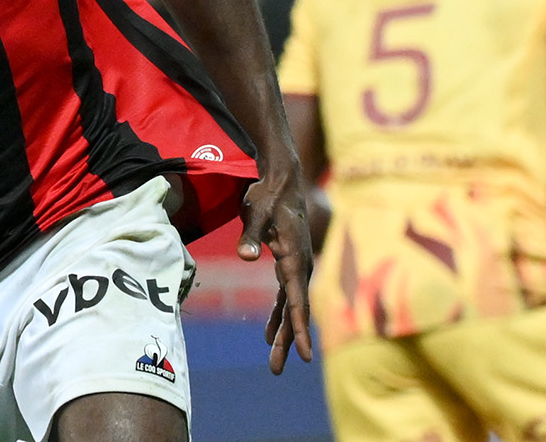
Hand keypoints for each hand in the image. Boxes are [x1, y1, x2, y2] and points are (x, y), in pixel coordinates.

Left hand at [238, 162, 314, 373]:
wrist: (282, 179)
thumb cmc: (268, 194)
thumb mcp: (256, 212)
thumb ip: (250, 235)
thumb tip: (244, 256)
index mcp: (294, 258)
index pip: (297, 300)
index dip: (300, 328)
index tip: (304, 354)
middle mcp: (299, 266)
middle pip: (294, 311)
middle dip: (288, 340)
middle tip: (278, 369)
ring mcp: (295, 267)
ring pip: (291, 307)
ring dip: (283, 332)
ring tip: (274, 360)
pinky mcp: (287, 264)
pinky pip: (286, 297)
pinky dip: (278, 314)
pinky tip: (269, 333)